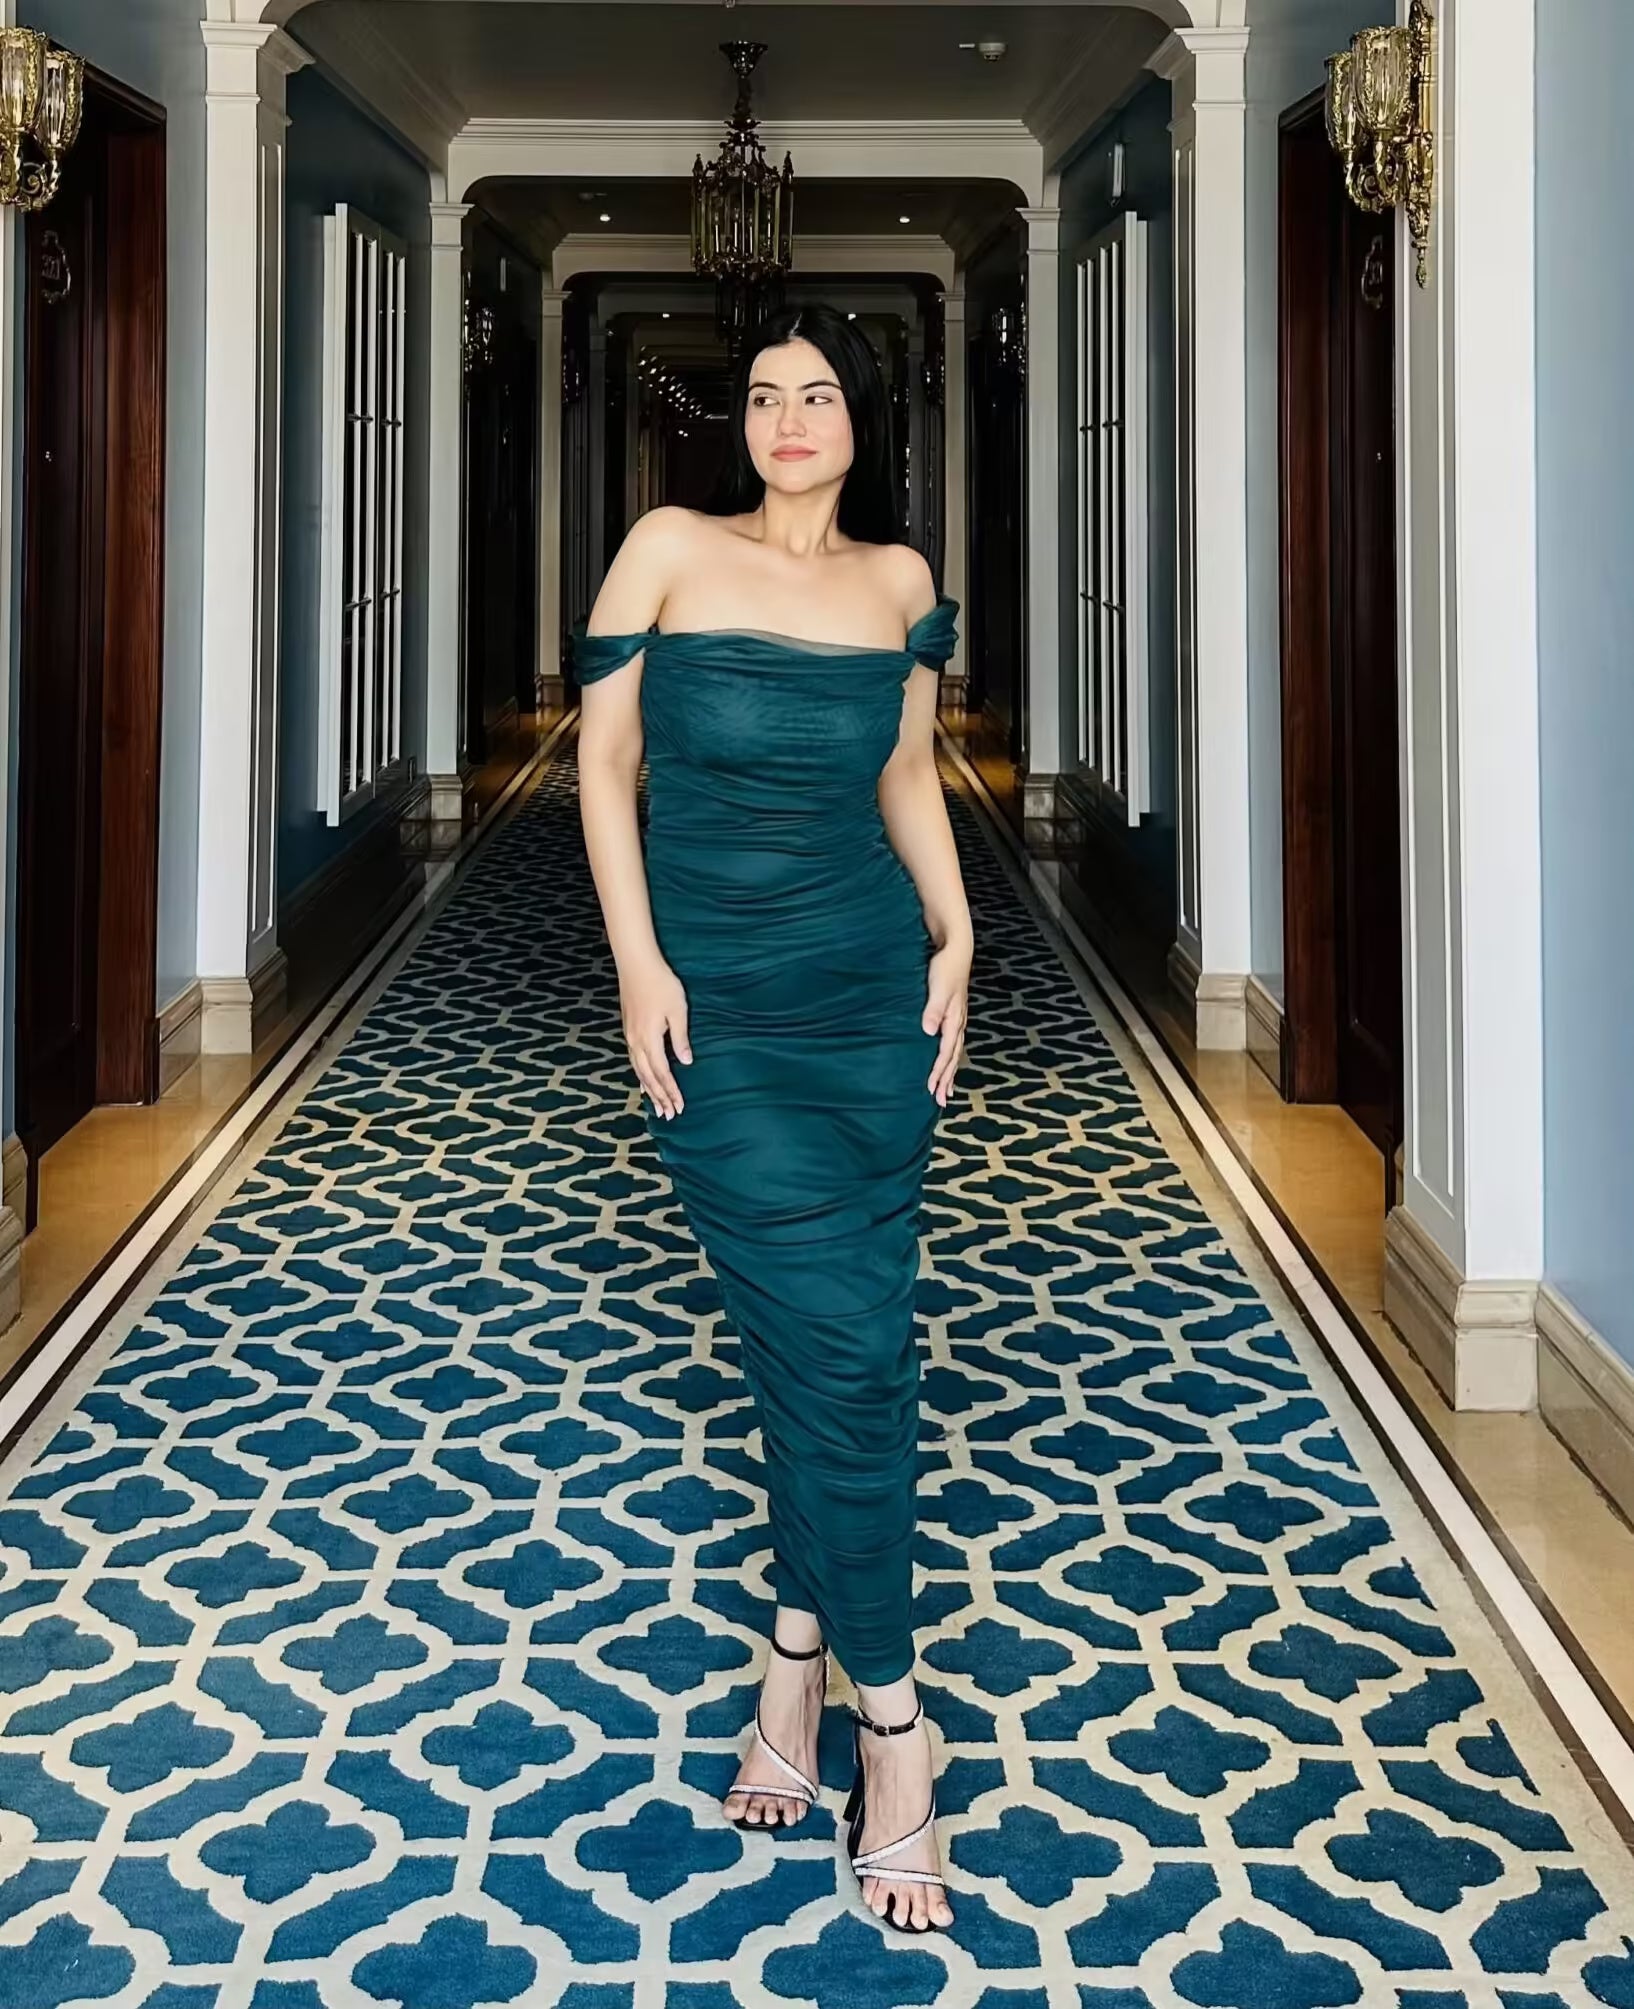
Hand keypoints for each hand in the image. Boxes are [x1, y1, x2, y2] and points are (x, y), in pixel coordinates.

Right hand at [620, 956, 691, 1118]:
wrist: (637, 964)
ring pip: (638, 1070)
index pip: (662, 1073)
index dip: (671, 1091)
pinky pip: (633, 1059)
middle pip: (648, 1077)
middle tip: (668, 1115)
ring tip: (656, 1105)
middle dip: (659, 1097)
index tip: (679, 1107)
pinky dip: (639, 1074)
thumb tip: (685, 1062)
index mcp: (649, 1039)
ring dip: (648, 1089)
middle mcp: (636, 1042)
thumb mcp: (677, 1011)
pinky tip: (642, 1080)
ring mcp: (630, 1036)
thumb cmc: (661, 984)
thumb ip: (680, 1038)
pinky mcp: (628, 1029)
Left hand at [922, 940, 969, 1106]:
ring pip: (954, 1053)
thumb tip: (928, 1031)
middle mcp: (957, 1023)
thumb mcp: (938, 987)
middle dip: (947, 1080)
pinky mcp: (953, 1015)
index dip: (939, 1072)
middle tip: (940, 1101)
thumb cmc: (945, 967)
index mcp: (954, 1020)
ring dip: (949, 1072)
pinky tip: (946, 1063)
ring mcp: (957, 1020)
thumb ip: (933, 1009)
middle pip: (953, 1058)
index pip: (945, 1053)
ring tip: (946, 1090)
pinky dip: (949, 1058)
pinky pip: (953, 1043)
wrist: (956, 950)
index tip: (931, 1089)